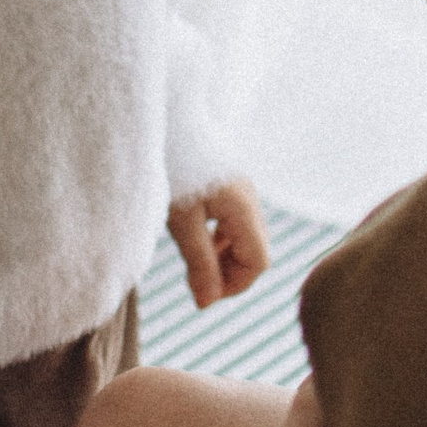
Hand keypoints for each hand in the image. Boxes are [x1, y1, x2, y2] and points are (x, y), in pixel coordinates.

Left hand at [167, 180, 270, 308]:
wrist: (168, 122)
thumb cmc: (172, 168)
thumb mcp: (181, 221)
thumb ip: (199, 263)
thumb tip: (207, 304)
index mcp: (243, 207)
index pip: (259, 262)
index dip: (234, 286)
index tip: (202, 294)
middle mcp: (250, 198)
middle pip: (256, 251)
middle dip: (230, 273)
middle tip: (195, 281)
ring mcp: (242, 191)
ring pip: (246, 238)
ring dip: (224, 258)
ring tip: (193, 261)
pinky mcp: (229, 186)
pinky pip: (236, 223)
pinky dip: (221, 240)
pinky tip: (196, 239)